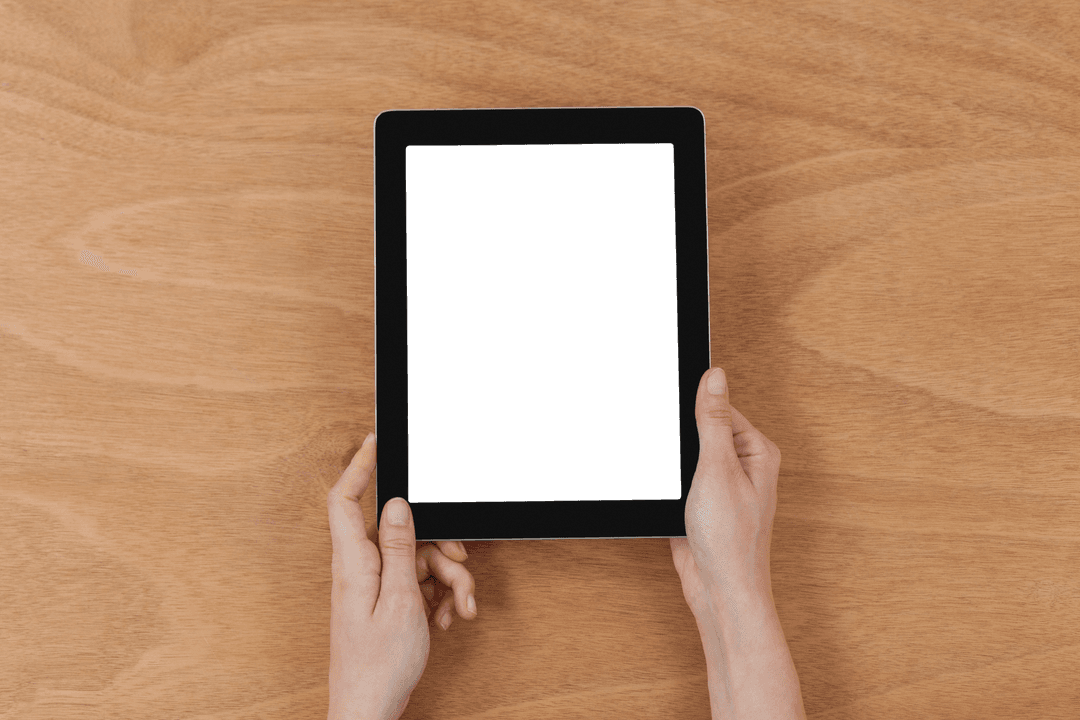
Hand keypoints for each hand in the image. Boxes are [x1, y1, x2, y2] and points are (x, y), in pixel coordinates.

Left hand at [327, 433, 477, 719]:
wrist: (369, 711)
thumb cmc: (378, 666)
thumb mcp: (400, 600)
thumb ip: (399, 548)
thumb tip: (395, 504)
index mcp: (354, 562)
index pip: (345, 499)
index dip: (359, 465)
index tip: (377, 440)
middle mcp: (359, 569)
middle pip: (400, 530)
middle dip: (439, 544)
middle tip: (460, 563)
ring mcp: (372, 587)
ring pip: (417, 557)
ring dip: (446, 578)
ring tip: (458, 606)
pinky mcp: (385, 603)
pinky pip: (417, 581)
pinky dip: (438, 594)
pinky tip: (446, 616)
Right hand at [670, 367, 781, 618]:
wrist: (720, 591)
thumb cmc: (729, 540)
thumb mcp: (717, 469)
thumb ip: (713, 421)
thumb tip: (714, 377)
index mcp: (757, 451)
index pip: (720, 407)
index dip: (693, 406)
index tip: (669, 402)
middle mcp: (744, 465)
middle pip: (703, 428)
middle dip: (681, 436)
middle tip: (671, 451)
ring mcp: (723, 485)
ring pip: (688, 454)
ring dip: (673, 461)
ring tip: (672, 478)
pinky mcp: (704, 502)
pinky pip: (681, 476)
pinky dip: (669, 479)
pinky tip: (666, 490)